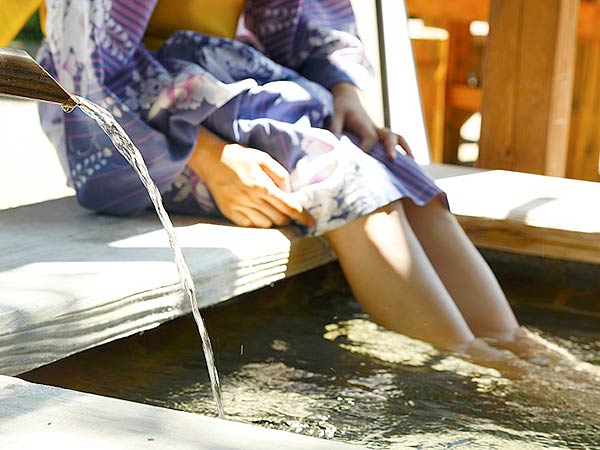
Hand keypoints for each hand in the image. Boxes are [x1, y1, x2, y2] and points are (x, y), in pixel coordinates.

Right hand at [189, 128, 314, 227]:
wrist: (209, 158)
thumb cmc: (239, 155)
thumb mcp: (263, 158)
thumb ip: (280, 174)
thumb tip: (289, 191)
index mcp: (262, 186)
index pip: (289, 207)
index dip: (302, 217)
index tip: (311, 223)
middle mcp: (251, 199)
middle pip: (279, 219)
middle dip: (288, 217)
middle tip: (286, 208)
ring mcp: (239, 208)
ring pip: (265, 225)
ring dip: (273, 220)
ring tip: (270, 208)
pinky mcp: (229, 212)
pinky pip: (250, 225)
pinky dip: (257, 221)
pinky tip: (257, 211)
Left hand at [328, 82, 413, 159]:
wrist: (349, 99)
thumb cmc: (342, 109)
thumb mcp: (335, 115)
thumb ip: (334, 127)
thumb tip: (333, 143)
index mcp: (363, 123)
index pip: (370, 136)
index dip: (367, 146)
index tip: (361, 158)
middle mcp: (375, 127)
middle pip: (388, 135)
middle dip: (391, 147)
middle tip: (392, 159)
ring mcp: (380, 131)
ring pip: (396, 137)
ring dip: (404, 147)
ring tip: (411, 161)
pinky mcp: (381, 135)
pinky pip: (397, 140)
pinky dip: (405, 148)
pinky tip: (410, 161)